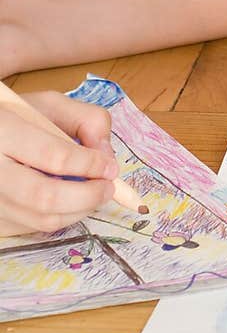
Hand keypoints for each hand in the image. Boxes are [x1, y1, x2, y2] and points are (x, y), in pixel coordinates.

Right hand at [0, 92, 117, 236]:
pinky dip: (58, 218)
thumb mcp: (53, 105)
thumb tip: (106, 157)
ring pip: (41, 219)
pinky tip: (67, 201)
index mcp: (4, 130)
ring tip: (93, 195)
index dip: (89, 165)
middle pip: (45, 197)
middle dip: (87, 196)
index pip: (54, 156)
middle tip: (108, 188)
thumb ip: (87, 120)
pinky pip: (33, 228)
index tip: (110, 168)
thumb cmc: (21, 117)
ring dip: (78, 211)